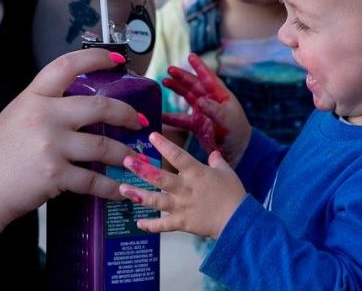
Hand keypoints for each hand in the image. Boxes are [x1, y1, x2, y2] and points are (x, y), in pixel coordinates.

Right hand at [0, 47, 147, 229]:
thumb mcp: (15, 117)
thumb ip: (45, 108)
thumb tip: (80, 108)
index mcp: (32, 97)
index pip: (67, 66)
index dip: (95, 58)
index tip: (116, 59)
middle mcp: (43, 117)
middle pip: (98, 106)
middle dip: (125, 113)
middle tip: (139, 121)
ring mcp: (50, 146)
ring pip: (103, 146)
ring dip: (124, 154)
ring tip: (135, 159)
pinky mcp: (55, 176)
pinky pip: (93, 181)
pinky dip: (111, 187)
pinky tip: (121, 189)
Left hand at [118, 132, 245, 238]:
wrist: (239, 222)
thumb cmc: (234, 195)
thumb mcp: (227, 173)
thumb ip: (217, 162)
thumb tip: (213, 153)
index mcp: (196, 173)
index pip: (178, 156)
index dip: (164, 145)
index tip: (151, 135)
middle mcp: (185, 188)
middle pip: (160, 177)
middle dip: (141, 169)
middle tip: (126, 160)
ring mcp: (182, 207)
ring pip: (156, 200)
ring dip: (138, 194)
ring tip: (122, 189)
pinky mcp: (182, 223)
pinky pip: (163, 225)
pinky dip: (150, 225)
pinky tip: (138, 223)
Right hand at [162, 55, 251, 167]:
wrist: (239, 153)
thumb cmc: (238, 133)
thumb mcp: (228, 120)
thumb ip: (214, 110)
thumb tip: (200, 100)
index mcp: (221, 96)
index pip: (209, 78)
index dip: (199, 67)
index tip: (191, 56)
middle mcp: (211, 101)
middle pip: (194, 85)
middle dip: (182, 76)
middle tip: (170, 70)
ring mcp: (203, 112)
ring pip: (187, 96)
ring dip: (176, 89)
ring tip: (165, 82)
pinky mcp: (197, 125)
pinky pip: (181, 119)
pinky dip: (171, 117)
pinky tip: (160, 115)